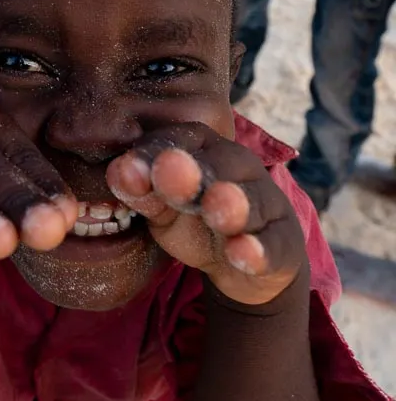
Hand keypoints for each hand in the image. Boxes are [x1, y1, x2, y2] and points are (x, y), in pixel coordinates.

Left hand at [106, 123, 305, 305]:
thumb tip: (117, 171)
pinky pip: (273, 245)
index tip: (128, 169)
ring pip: (250, 202)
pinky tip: (243, 254)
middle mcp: (238, 166)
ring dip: (232, 205)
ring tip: (215, 209)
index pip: (179, 141)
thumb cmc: (193, 220)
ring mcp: (266, 203)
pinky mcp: (283, 243)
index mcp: (203, 147)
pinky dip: (259, 251)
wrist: (248, 259)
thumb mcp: (162, 206)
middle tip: (170, 168)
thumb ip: (142, 190)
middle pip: (217, 165)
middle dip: (194, 171)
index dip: (153, 154)